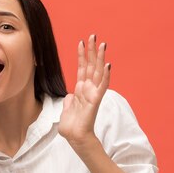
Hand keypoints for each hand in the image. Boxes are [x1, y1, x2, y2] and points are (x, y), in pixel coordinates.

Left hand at [58, 34, 110, 149]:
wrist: (75, 137)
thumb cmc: (71, 125)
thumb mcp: (66, 109)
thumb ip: (69, 100)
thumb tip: (69, 96)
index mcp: (80, 89)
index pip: (82, 68)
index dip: (82, 55)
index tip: (81, 42)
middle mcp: (88, 89)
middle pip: (91, 65)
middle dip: (91, 50)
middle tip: (93, 35)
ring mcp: (93, 93)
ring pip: (97, 72)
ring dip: (100, 58)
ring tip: (102, 44)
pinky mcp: (95, 100)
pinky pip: (102, 86)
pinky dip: (105, 75)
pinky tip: (108, 65)